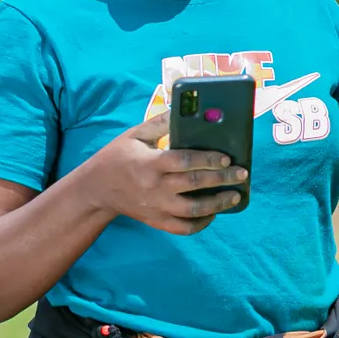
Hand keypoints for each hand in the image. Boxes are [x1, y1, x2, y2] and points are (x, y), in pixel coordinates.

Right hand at [83, 111, 247, 233]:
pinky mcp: (156, 221)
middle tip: (241, 174)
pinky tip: (214, 214)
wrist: (96, 189)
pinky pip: (183, 228)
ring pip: (192, 211)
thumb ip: (160, 123)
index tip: (226, 158)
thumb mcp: (135, 135)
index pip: (184, 162)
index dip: (207, 160)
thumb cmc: (118, 157)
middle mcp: (155, 188)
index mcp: (150, 164)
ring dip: (217, 205)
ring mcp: (156, 208)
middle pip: (194, 185)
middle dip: (221, 180)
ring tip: (235, 195)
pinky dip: (201, 223)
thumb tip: (184, 109)